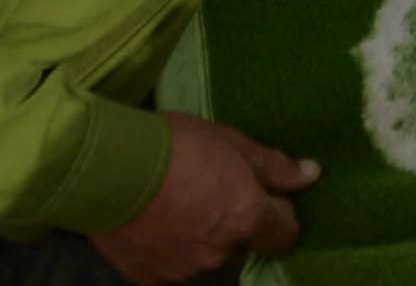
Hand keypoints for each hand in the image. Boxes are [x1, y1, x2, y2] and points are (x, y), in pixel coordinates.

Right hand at [98, 113, 316, 283]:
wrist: (105, 169)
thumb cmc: (174, 146)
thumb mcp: (231, 142)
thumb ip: (273, 166)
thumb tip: (311, 175)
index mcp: (247, 219)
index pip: (284, 237)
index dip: (280, 216)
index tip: (266, 197)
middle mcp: (220, 253)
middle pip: (243, 244)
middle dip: (235, 223)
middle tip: (211, 190)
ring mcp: (183, 271)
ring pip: (207, 257)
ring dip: (202, 238)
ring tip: (179, 203)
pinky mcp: (150, 279)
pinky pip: (173, 267)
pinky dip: (171, 249)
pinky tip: (157, 221)